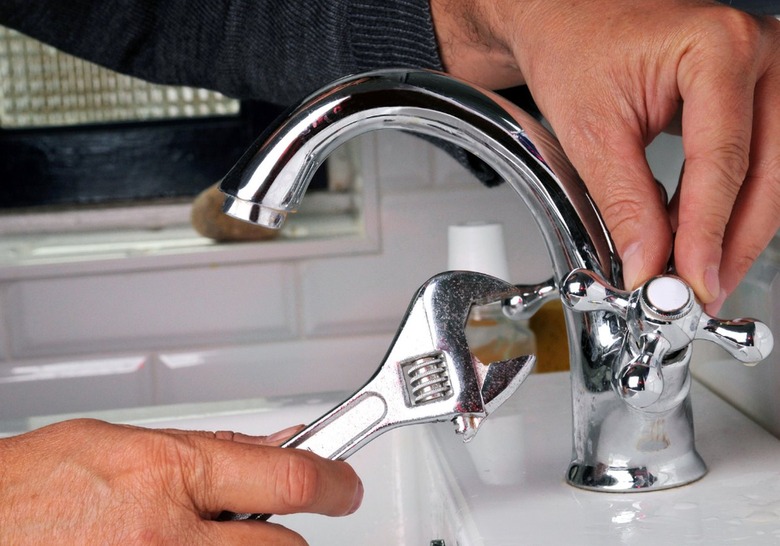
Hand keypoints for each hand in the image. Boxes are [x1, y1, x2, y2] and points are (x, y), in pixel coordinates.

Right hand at [0, 419, 362, 544]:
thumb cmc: (31, 486)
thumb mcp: (123, 443)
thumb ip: (205, 450)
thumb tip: (270, 449)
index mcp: (165, 474)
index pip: (287, 480)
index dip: (333, 482)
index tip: (345, 486)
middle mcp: (165, 536)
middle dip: (284, 535)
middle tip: (263, 523)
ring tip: (195, 535)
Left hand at [432, 0, 779, 311]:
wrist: (567, 20)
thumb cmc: (574, 48)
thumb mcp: (592, 132)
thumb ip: (626, 202)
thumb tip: (652, 264)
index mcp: (718, 49)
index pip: (724, 162)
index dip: (709, 233)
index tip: (694, 281)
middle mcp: (757, 54)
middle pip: (765, 172)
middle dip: (733, 242)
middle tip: (702, 290)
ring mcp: (762, 73)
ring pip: (770, 173)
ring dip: (735, 230)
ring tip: (698, 273)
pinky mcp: (751, 95)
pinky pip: (755, 161)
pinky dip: (727, 206)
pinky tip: (698, 238)